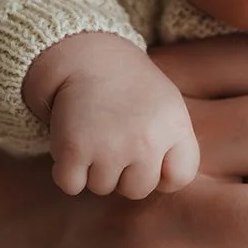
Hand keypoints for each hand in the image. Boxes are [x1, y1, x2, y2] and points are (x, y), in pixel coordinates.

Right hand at [28, 33, 198, 197]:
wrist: (87, 57)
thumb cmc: (131, 87)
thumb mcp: (169, 107)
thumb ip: (175, 146)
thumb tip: (166, 186)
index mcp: (174, 127)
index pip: (179, 178)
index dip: (162, 171)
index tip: (149, 153)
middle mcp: (146, 141)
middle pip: (137, 190)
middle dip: (124, 173)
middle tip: (115, 139)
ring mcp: (109, 147)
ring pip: (102, 188)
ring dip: (94, 169)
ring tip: (96, 134)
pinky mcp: (74, 149)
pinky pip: (71, 185)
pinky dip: (67, 171)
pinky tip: (74, 144)